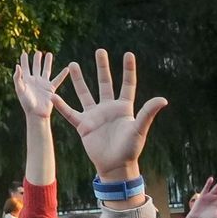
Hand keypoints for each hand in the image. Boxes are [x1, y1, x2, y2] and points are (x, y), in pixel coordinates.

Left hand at [14, 51, 68, 120]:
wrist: (37, 114)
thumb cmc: (27, 104)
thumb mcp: (20, 90)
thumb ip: (18, 78)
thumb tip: (17, 66)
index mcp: (27, 81)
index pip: (25, 68)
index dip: (24, 61)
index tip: (24, 53)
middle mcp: (35, 81)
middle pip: (36, 67)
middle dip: (37, 60)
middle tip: (38, 52)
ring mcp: (43, 84)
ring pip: (46, 71)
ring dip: (48, 63)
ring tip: (49, 54)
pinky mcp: (51, 89)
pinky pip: (58, 80)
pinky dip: (62, 74)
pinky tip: (67, 68)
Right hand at [51, 50, 166, 182]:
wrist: (115, 166)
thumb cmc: (130, 149)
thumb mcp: (139, 129)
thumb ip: (148, 113)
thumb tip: (163, 99)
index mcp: (124, 107)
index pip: (127, 84)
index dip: (128, 69)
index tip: (128, 54)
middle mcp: (109, 108)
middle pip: (105, 83)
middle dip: (102, 67)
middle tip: (100, 51)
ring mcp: (95, 116)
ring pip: (85, 93)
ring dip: (79, 80)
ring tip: (73, 64)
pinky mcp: (83, 126)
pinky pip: (70, 113)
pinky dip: (62, 105)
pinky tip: (54, 96)